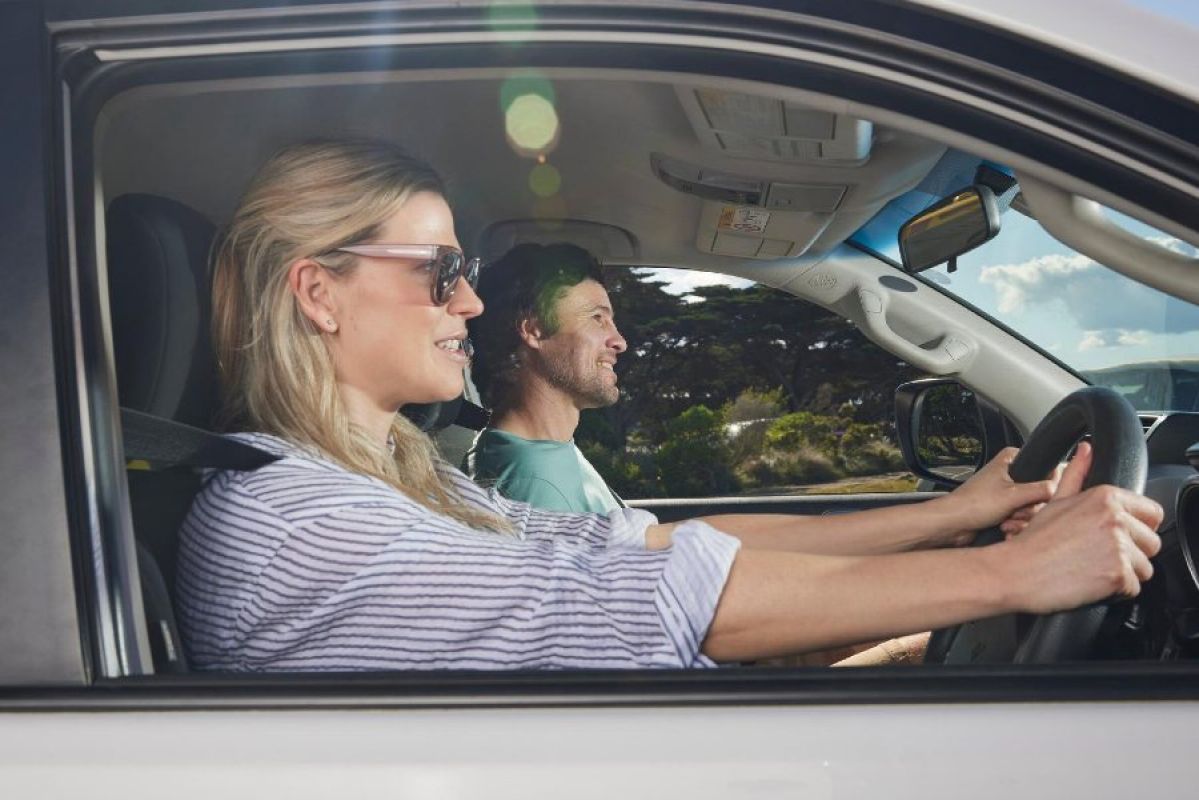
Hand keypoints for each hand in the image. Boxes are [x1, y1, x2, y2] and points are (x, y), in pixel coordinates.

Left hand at [933, 446, 1059, 545]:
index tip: (1036, 498)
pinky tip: (1005, 527)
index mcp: (1011, 459)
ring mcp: (1008, 491)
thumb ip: (1041, 490)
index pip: (1046, 470)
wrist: (952, 524)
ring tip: (1006, 520)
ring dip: (1022, 519)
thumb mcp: (1013, 495)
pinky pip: (1022, 517)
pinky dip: (1016, 525)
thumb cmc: (972, 504)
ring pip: (1032, 508)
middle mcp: (1010, 473)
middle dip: (1029, 508)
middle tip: (1015, 511)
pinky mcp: (1004, 508)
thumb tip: (1060, 488)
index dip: (1045, 488)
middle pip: (1041, 493)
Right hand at [997, 481, 1162, 613]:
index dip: (1139, 528)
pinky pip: (1133, 588)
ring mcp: (1119, 547)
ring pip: (1145, 567)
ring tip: (1094, 569)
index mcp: (1105, 498)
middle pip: (1152, 543)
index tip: (1120, 536)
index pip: (1153, 513)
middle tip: (1100, 556)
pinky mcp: (1118, 574)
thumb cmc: (1033, 541)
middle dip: (1132, 554)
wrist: (1016, 571)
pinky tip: (1092, 582)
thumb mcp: (1055, 500)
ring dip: (1124, 574)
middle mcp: (1116, 519)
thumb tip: (1086, 449)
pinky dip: (1115, 590)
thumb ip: (1077, 474)